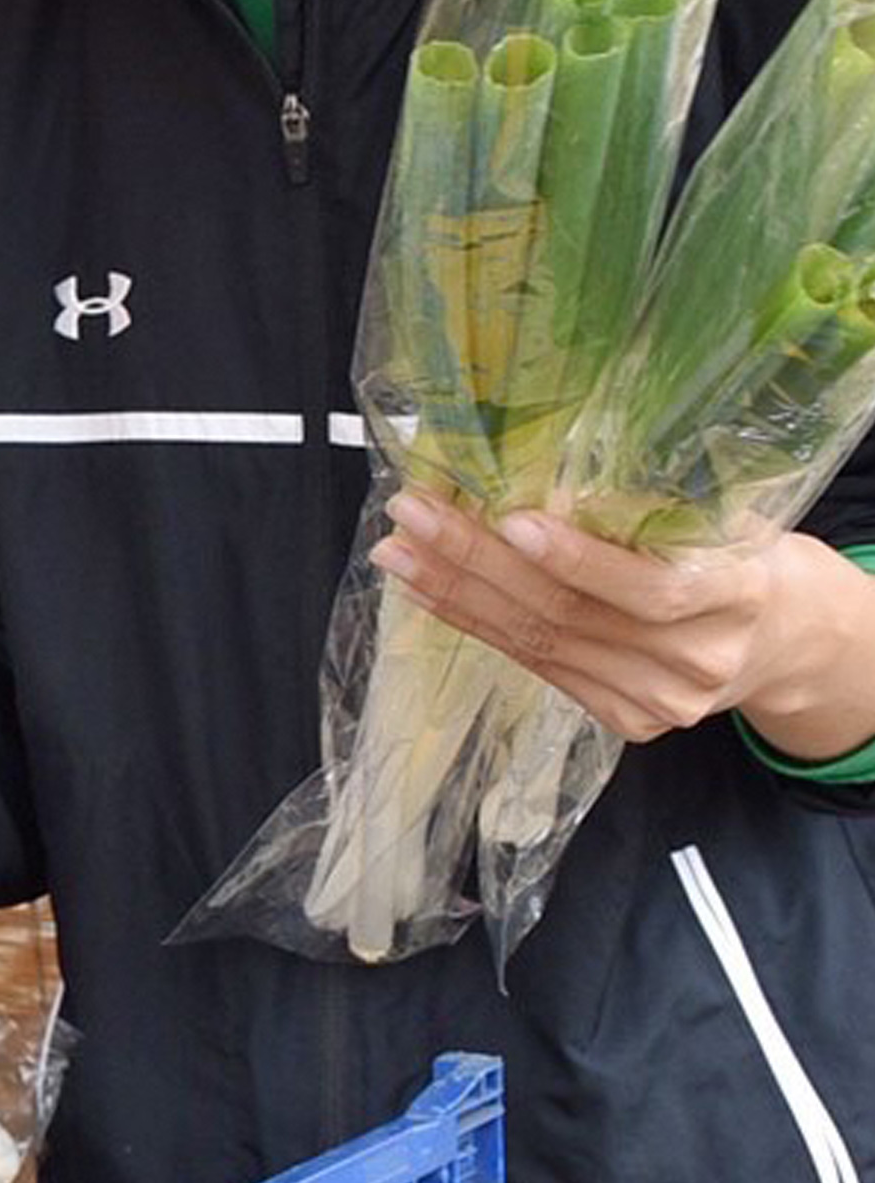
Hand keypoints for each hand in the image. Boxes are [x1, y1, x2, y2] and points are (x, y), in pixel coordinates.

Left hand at [371, 492, 859, 748]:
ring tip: (401, 551)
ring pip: (541, 645)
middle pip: (571, 616)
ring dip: (458, 596)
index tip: (512, 518)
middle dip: (480, 563)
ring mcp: (659, 702)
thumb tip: (542, 462)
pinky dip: (477, 626)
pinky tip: (432, 592)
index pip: (650, 589)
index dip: (576, 558)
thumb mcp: (724, 522)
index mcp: (737, 597)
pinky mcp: (625, 721)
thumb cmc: (741, 559)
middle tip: (415, 515)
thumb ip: (655, 508)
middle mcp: (696, 662)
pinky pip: (537, 668)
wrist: (780, 640)